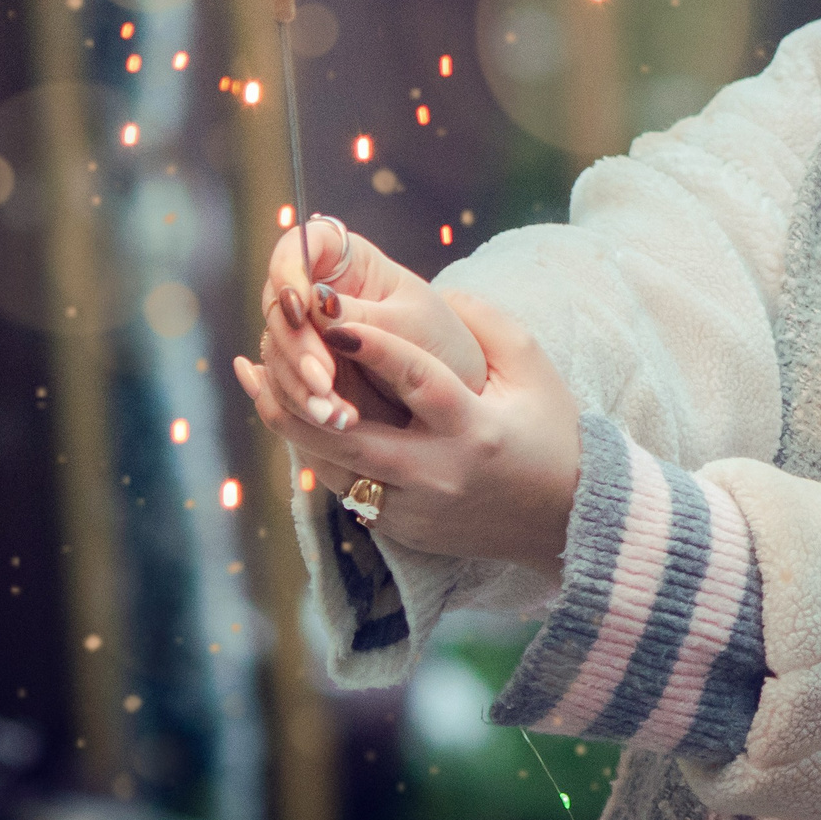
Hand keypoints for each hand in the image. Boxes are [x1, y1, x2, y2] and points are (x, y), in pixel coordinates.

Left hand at [234, 294, 582, 572]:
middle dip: (298, 392)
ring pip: (332, 468)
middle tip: (262, 350)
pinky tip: (293, 415)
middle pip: (347, 437)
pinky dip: (317, 450)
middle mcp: (438, 474)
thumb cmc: (551, 431)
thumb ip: (488, 323)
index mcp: (474, 429)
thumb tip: (442, 290)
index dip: (374, 344)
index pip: (416, 381)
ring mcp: (415, 510)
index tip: (334, 310)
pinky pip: (345, 489)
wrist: (564, 518)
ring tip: (256, 379)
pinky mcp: (402, 529)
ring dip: (292, 422)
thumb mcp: (534, 370)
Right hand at [254, 217, 488, 431]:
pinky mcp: (306, 371)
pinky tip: (328, 418)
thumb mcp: (409, 326)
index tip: (300, 308)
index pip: (300, 245)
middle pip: (280, 305)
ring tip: (333, 412)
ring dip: (297, 383)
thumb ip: (362, 316)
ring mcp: (308, 332)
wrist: (457, 393)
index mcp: (347, 261)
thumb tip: (312, 300)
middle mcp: (319, 292)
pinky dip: (303, 403)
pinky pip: (285, 384)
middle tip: (322, 380)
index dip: (289, 270)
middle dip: (297, 345)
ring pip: (277, 349)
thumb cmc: (443, 343)